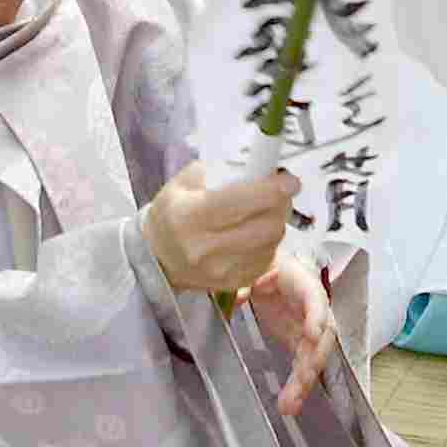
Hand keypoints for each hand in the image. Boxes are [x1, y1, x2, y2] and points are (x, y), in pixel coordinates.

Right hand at [143, 160, 296, 293]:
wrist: (157, 257)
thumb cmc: (173, 213)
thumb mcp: (185, 181)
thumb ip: (222, 169)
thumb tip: (260, 163)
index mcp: (190, 215)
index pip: (241, 202)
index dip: (272, 189)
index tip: (290, 180)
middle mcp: (204, 247)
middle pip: (265, 226)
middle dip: (281, 205)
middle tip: (281, 192)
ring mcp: (220, 270)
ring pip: (271, 243)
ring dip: (278, 222)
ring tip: (268, 210)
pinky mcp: (233, 283)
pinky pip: (267, 260)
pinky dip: (270, 243)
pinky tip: (259, 232)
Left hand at [243, 255, 336, 417]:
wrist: (271, 270)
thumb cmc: (267, 264)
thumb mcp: (256, 265)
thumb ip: (248, 279)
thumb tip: (239, 295)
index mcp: (305, 283)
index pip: (316, 299)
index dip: (316, 317)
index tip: (312, 335)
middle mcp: (314, 308)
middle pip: (322, 336)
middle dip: (312, 359)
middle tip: (302, 379)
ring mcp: (309, 328)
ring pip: (314, 357)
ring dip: (303, 382)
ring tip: (289, 405)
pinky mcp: (300, 343)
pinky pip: (302, 367)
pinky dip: (296, 387)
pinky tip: (289, 405)